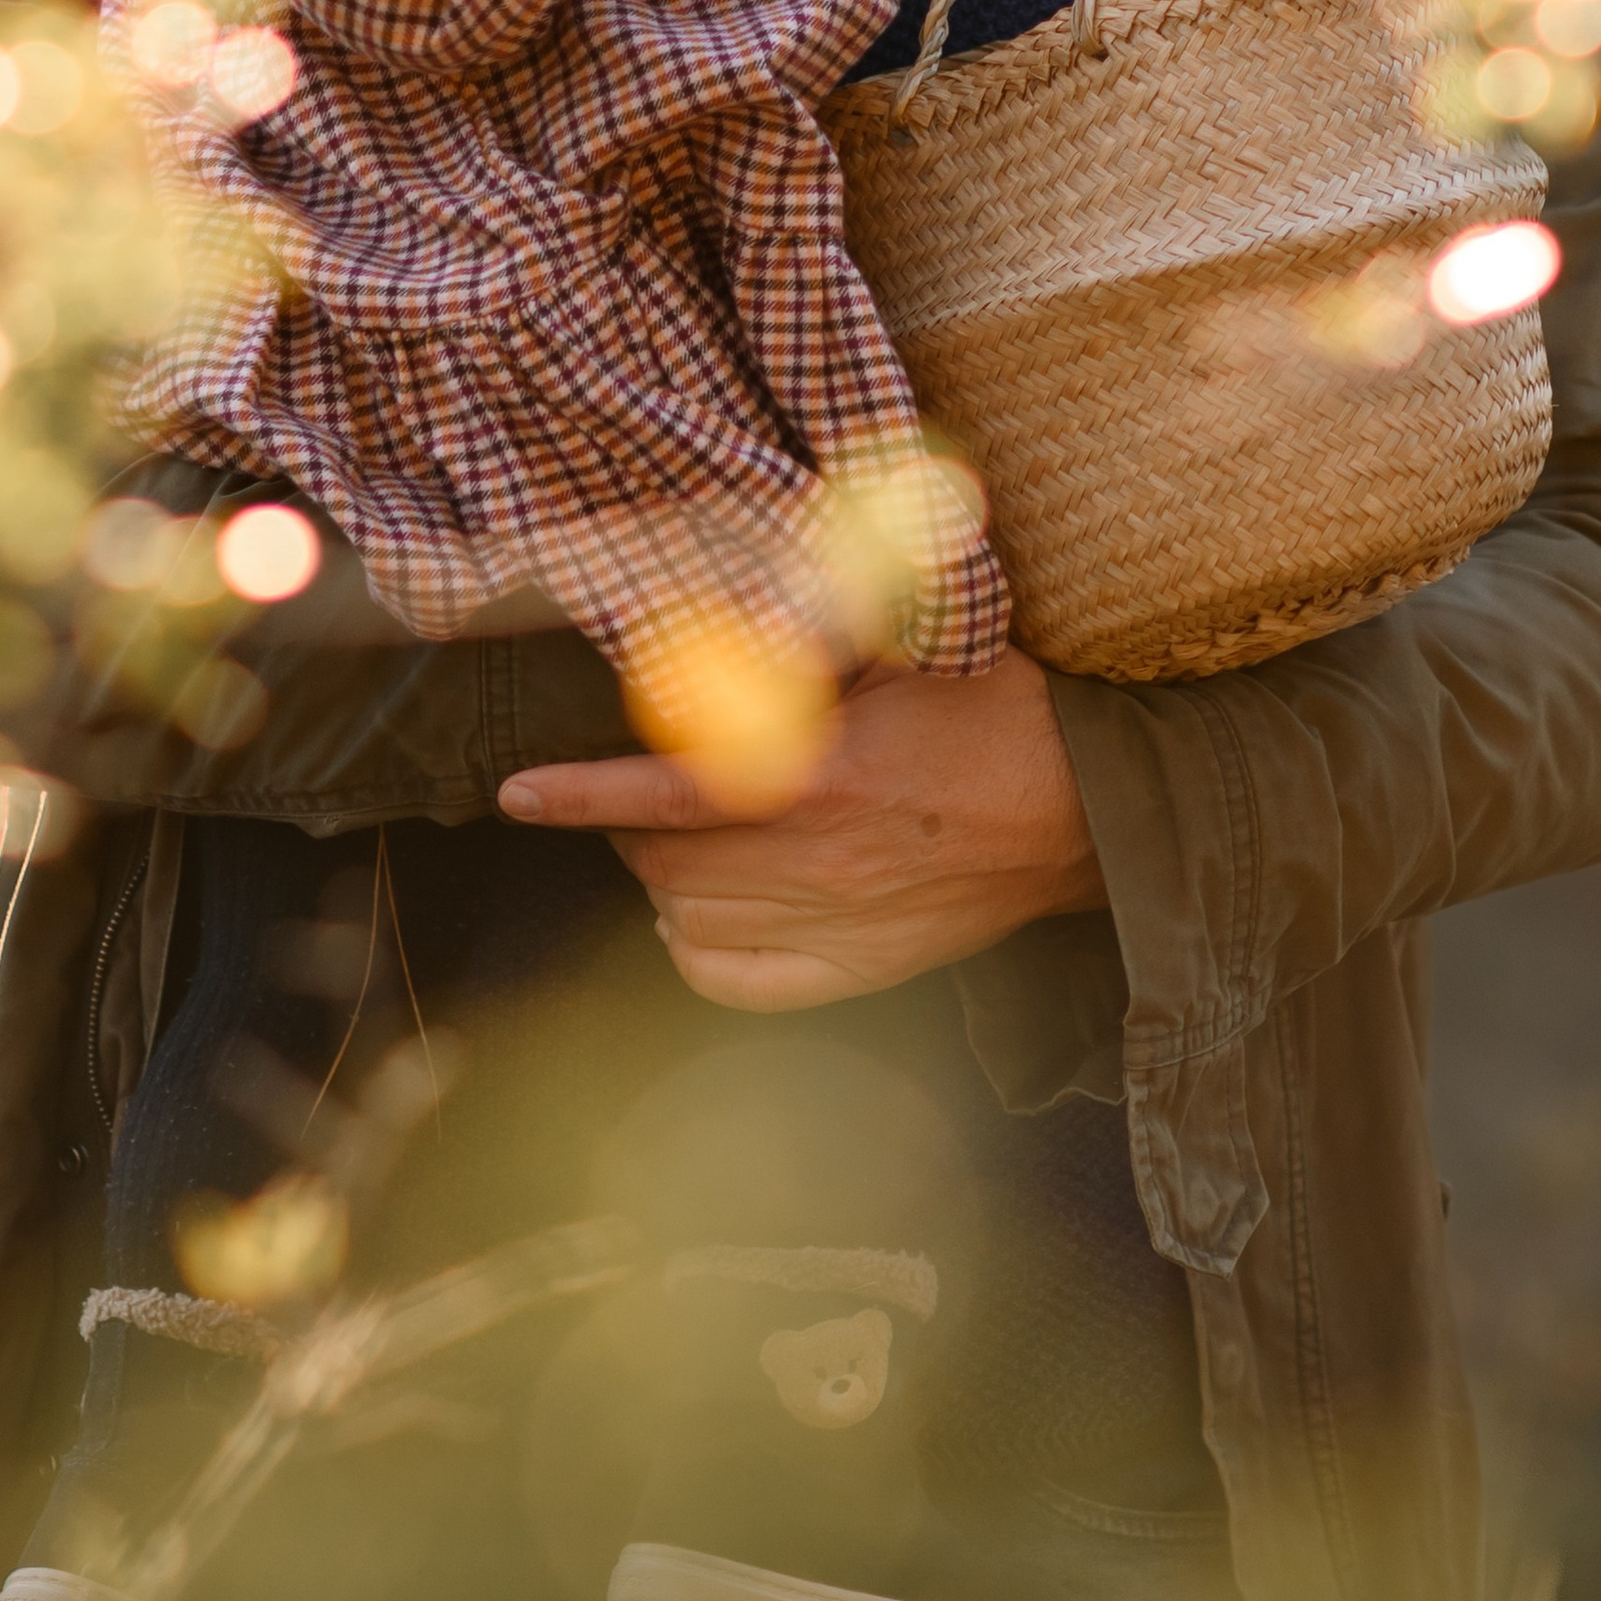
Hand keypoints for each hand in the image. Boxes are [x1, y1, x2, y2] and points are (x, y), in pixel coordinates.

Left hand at [496, 649, 1106, 1009]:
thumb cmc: (993, 708)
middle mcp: (817, 865)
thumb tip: (713, 617)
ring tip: (690, 837)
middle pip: (662, 863)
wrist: (1083, 808)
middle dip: (633, 822)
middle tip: (659, 784)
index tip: (516, 792)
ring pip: (685, 925)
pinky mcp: (855, 975)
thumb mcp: (903, 641)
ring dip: (664, 881)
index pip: (664, 793)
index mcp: (821, 775)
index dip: (578, 794)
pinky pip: (732, 983)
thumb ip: (804, 630)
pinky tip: (709, 909)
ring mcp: (835, 931)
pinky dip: (696, 948)